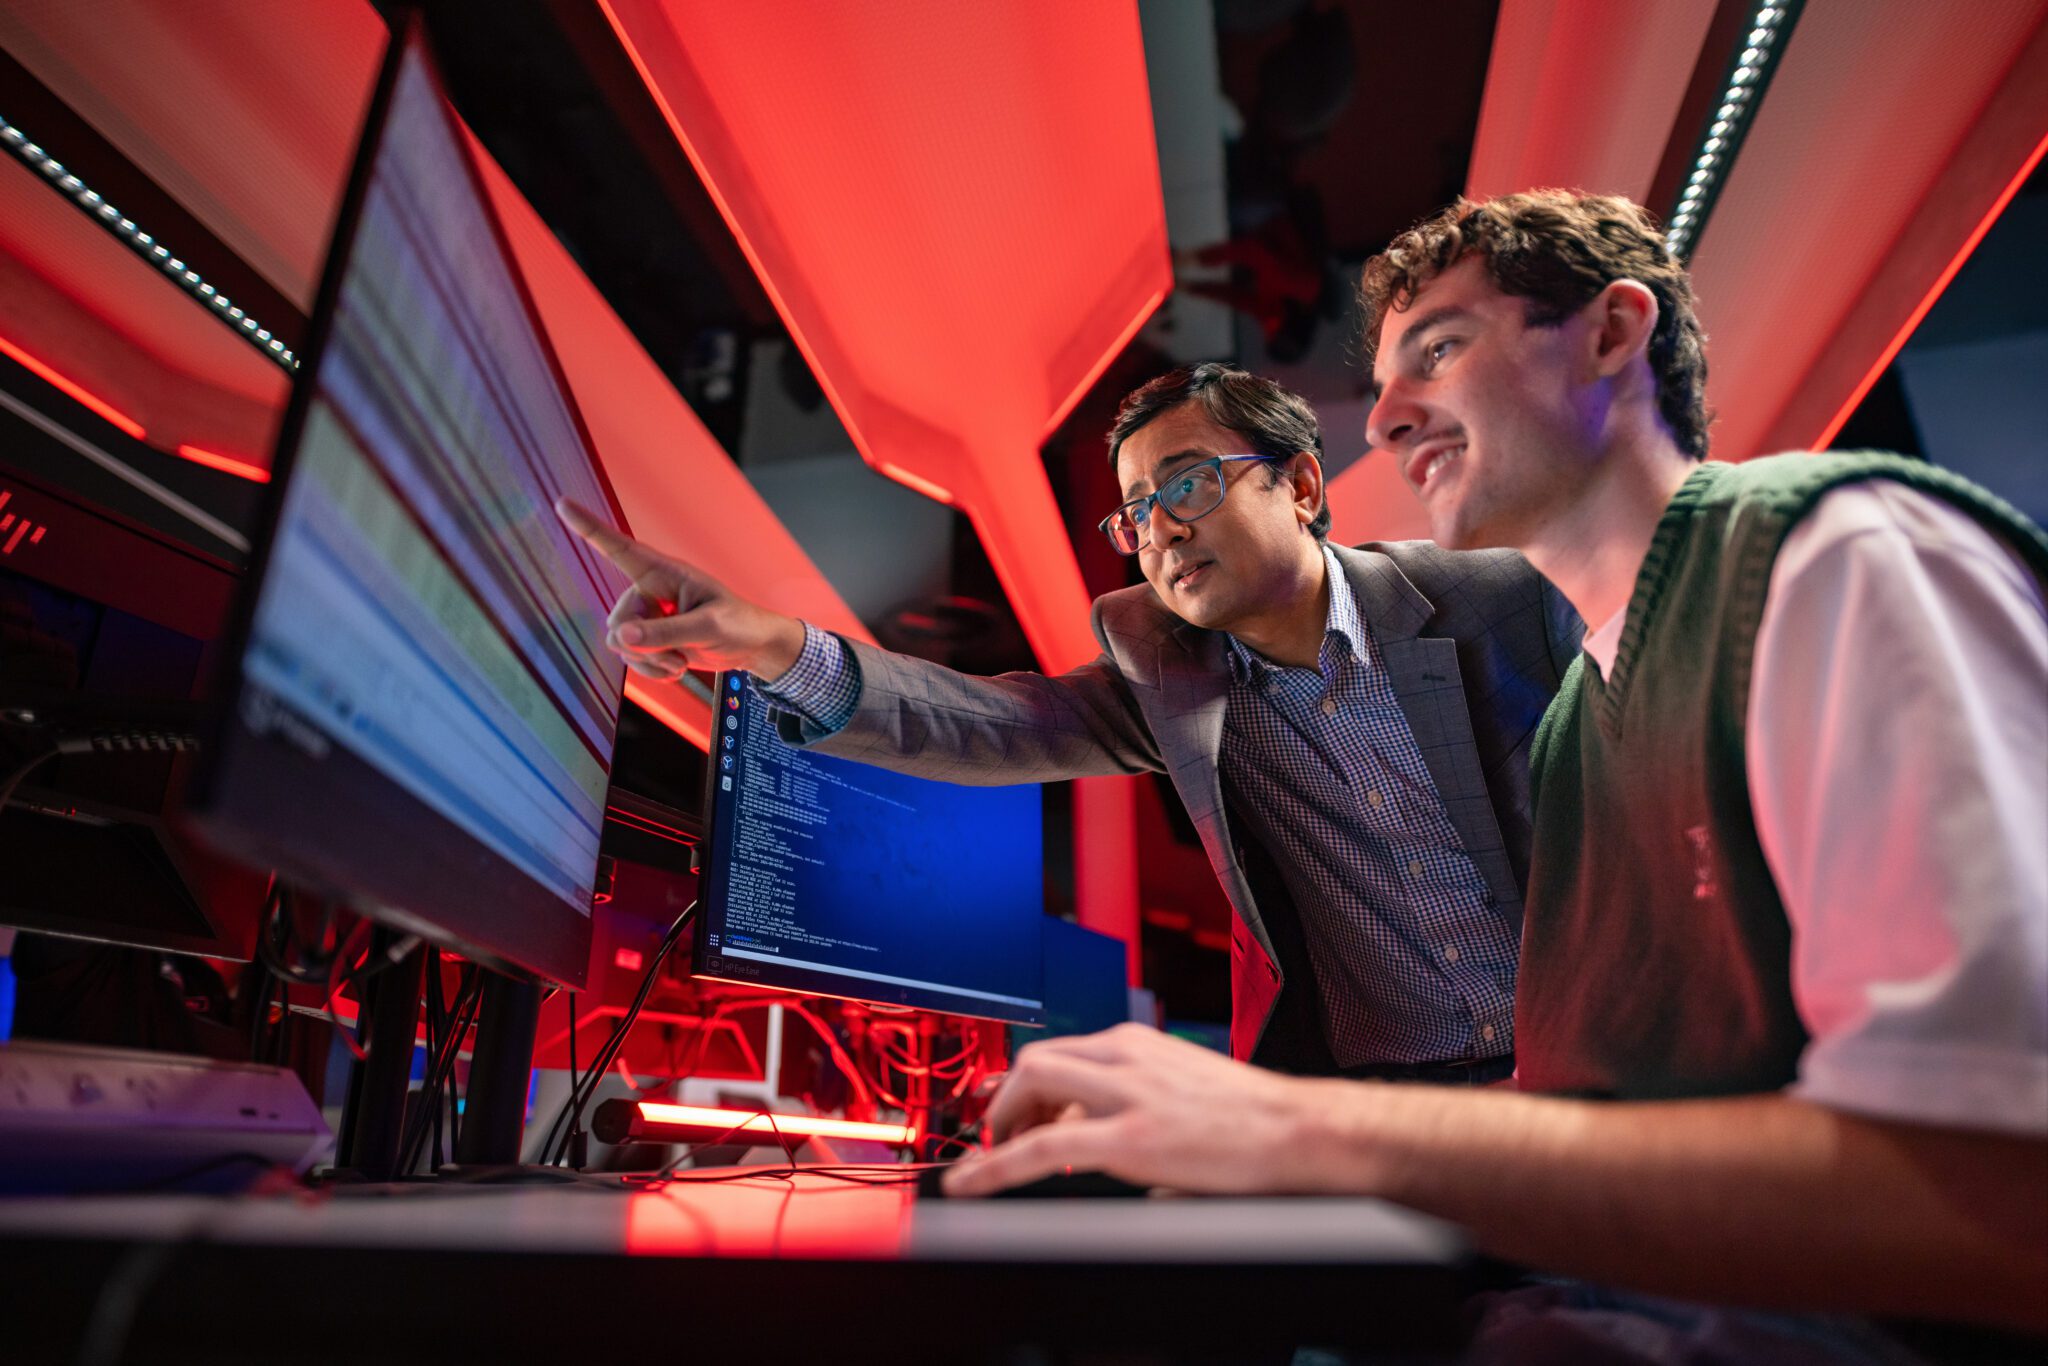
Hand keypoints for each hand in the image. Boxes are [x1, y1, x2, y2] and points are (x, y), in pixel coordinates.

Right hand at [555, 498, 805, 681]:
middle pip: (618, 621)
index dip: (590, 528)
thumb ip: (664, 632)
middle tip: (676, 655)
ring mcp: (648, 616)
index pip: (620, 548)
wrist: (751, 647)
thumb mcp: (707, 628)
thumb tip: (622, 636)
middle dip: (643, 645)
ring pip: (621, 644)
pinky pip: (631, 659)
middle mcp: (650, 591)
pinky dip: (652, 670)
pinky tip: (676, 667)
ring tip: (680, 661)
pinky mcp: (650, 638)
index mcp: (665, 573)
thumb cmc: (738, 625)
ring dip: (650, 661)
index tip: (563, 504)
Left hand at [941, 1023, 1328, 1196]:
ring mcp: (1126, 1094)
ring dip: (1001, 1122)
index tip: (1009, 1113)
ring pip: (1030, 1084)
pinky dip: (996, 1165)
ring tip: (995, 1159)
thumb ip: (1132, 1098)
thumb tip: (1092, 1132)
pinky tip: (976, 1182)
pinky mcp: (1129, 1137)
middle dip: (1005, 1100)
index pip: (1060, 1052)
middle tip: (999, 1138)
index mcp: (1138, 1044)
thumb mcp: (1180, 1086)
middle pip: (1034, 1059)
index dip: (1025, 1088)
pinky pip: (1043, 1147)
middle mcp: (1126, 1056)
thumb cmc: (1252, 1117)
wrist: (1299, 1130)